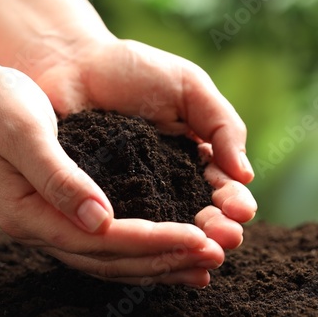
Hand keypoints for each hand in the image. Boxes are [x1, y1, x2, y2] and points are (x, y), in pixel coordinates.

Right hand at [0, 67, 224, 286]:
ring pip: (111, 260)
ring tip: (203, 264)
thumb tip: (100, 220)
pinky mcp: (61, 214)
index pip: (101, 240)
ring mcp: (49, 225)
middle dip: (165, 258)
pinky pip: (106, 244)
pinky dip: (141, 250)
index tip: (198, 237)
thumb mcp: (25, 131)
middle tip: (214, 254)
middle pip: (110, 259)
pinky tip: (170, 249)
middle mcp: (39, 228)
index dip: (151, 241)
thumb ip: (59, 176)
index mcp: (28, 213)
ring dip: (159, 263)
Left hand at [34, 38, 257, 248]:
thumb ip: (221, 125)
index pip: (221, 188)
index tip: (239, 211)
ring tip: (201, 251)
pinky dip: (138, 239)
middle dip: (216, 229)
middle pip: (198, 215)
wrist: (72, 65)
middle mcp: (166, 182)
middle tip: (225, 238)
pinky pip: (120, 224)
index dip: (234, 202)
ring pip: (164, 227)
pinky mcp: (98, 200)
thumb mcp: (189, 87)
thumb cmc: (133, 71)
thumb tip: (245, 175)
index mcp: (192, 156)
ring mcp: (132, 194)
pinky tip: (152, 248)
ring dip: (186, 242)